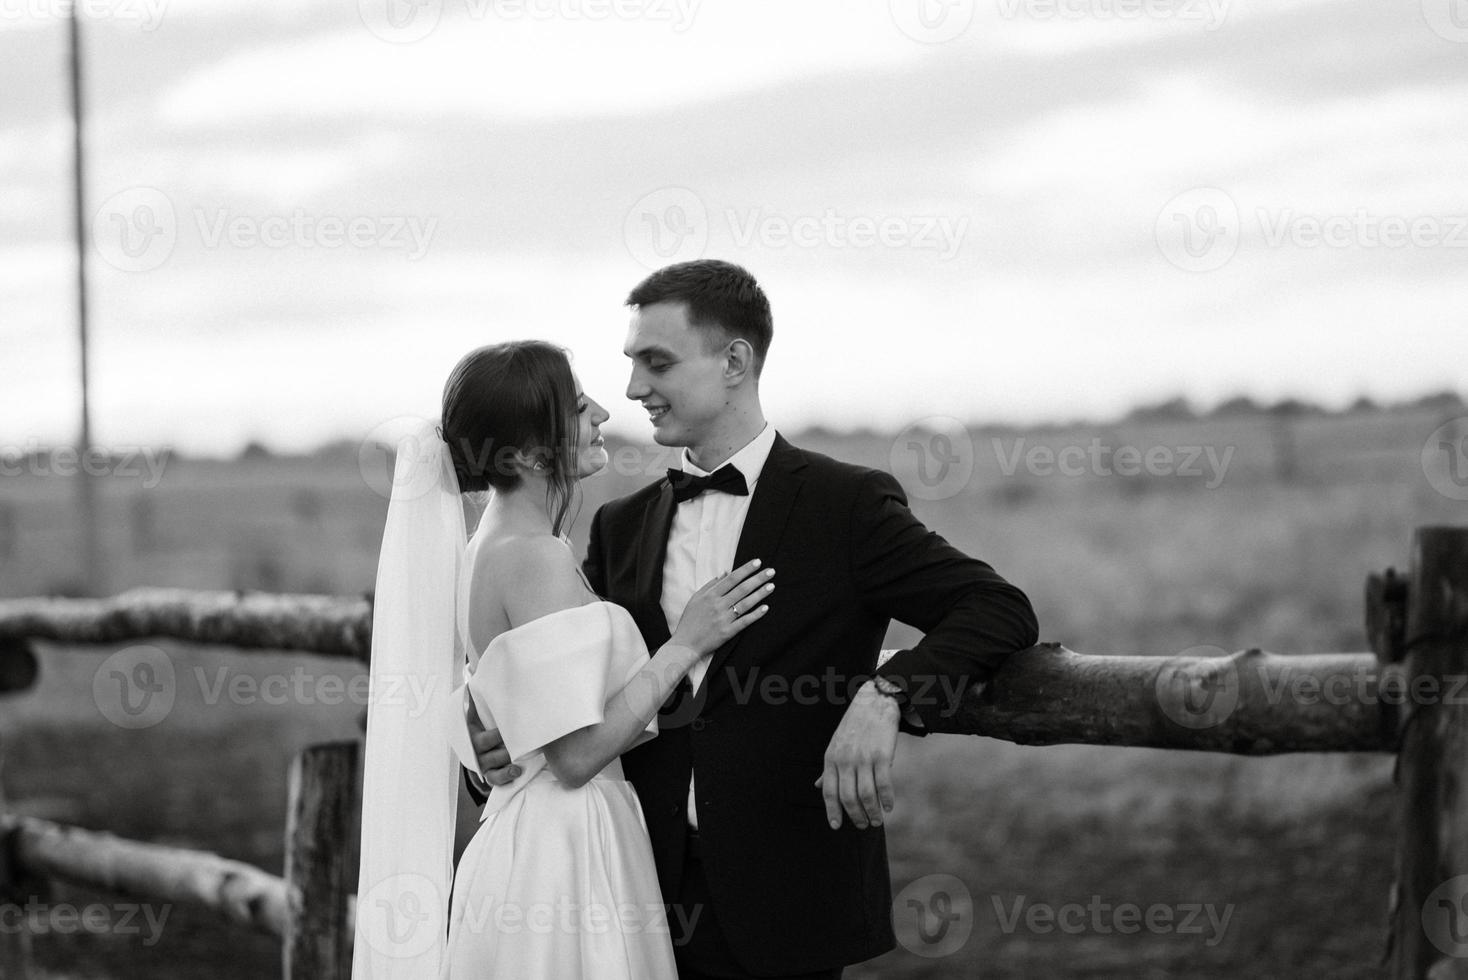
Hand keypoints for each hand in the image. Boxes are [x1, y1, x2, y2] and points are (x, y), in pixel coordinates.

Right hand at [464, 694, 519, 785]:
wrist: (480, 735)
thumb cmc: (485, 714)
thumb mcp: (479, 700)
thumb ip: (478, 687)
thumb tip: (477, 664)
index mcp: (468, 727)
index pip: (475, 731)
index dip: (492, 734)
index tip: (507, 730)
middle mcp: (472, 746)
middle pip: (483, 748)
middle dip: (501, 746)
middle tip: (517, 742)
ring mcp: (480, 761)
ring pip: (489, 766)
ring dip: (503, 763)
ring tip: (518, 761)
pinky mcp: (489, 773)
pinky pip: (494, 779)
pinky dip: (504, 777)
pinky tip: (517, 771)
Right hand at [670, 559, 774, 654]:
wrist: (685, 644)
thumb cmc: (689, 620)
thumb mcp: (696, 599)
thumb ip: (710, 585)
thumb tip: (725, 573)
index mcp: (710, 595)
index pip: (732, 579)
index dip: (746, 569)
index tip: (758, 562)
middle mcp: (718, 605)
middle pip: (742, 589)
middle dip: (758, 579)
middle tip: (771, 571)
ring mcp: (724, 619)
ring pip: (745, 603)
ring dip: (760, 594)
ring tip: (772, 586)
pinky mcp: (728, 632)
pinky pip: (744, 621)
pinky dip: (755, 614)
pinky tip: (766, 607)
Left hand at [814, 680, 900, 829]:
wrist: (875, 702)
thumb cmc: (855, 726)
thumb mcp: (835, 745)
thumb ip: (829, 768)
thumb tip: (818, 786)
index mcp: (831, 758)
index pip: (829, 791)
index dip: (832, 811)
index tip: (836, 826)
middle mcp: (845, 760)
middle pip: (848, 797)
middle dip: (855, 816)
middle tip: (863, 825)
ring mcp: (863, 758)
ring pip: (866, 794)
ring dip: (872, 812)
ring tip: (876, 821)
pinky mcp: (882, 755)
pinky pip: (883, 784)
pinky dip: (886, 799)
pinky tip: (889, 807)